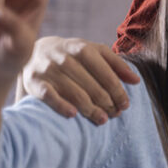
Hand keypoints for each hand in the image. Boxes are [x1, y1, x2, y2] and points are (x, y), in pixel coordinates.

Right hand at [17, 36, 139, 124]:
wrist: (32, 51)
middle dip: (107, 102)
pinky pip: (49, 96)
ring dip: (91, 109)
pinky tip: (74, 115)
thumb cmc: (72, 54)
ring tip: (102, 120)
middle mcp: (65, 57)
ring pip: (75, 93)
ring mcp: (48, 69)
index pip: (106, 74)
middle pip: (92, 86)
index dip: (118, 91)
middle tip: (115, 114)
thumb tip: (136, 81)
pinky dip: (61, 106)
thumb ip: (116, 64)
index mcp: (82, 48)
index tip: (125, 105)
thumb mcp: (94, 52)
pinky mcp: (34, 81)